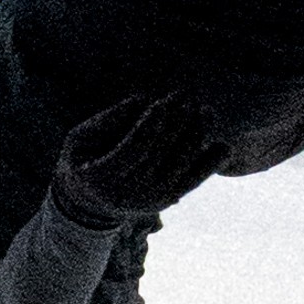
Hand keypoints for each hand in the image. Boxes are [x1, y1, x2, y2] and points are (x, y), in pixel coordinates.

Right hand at [55, 92, 224, 227]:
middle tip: (189, 99)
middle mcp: (129, 194)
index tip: (162, 102)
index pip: (133, 149)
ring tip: (206, 111)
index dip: (149, 125)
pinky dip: (209, 165)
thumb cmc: (81, 161)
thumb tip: (141, 99)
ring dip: (195, 137)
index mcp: (102, 178)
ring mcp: (150, 201)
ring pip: (179, 167)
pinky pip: (192, 182)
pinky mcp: (166, 201)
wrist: (88, 205)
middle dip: (176, 124)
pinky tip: (224, 146)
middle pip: (160, 155)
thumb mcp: (79, 139)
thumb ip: (107, 120)